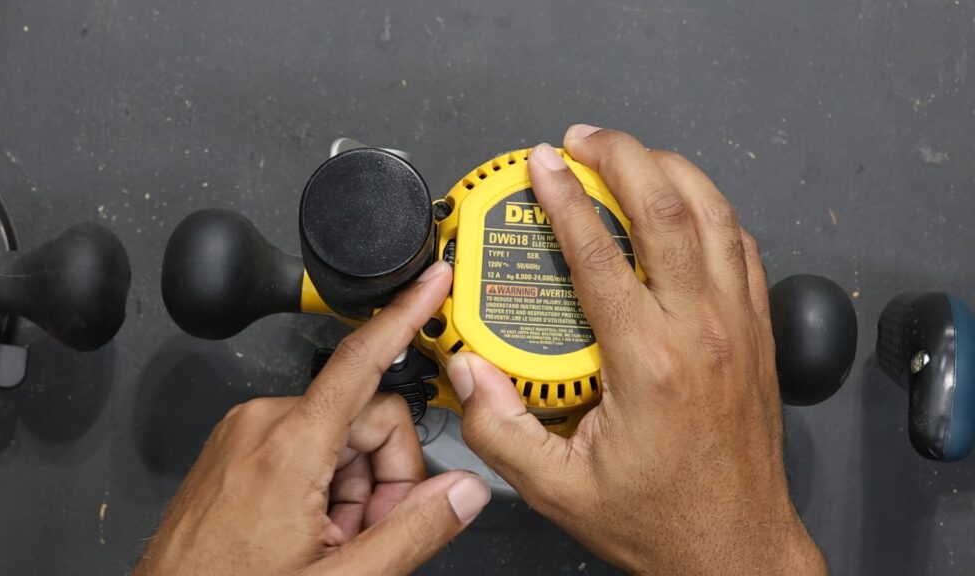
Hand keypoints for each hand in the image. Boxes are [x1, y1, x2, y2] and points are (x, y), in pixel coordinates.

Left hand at [134, 261, 489, 575]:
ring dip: (352, 489)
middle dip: (383, 476)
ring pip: (338, 435)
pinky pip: (304, 446)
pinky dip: (323, 486)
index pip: (363, 359)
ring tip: (329, 542)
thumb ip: (413, 531)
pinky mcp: (235, 450)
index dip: (406, 315)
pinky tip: (310, 532)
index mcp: (289, 447)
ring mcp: (244, 437)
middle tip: (367, 532)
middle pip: (366, 416)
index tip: (431, 283)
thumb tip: (464, 492)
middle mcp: (263, 426)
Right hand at [446, 127, 826, 574]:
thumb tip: (469, 373)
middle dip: (622, 154)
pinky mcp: (756, 332)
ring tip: (629, 154)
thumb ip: (501, 429)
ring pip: (715, 213)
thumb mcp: (558, 487)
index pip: (599, 251)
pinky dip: (709, 208)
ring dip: (669, 170)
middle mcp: (701, 330)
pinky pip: (740, 243)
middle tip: (583, 140)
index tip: (542, 166)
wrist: (735, 546)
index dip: (564, 196)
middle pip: (668, 206)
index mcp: (649, 361)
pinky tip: (683, 204)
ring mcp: (738, 325)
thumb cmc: (662, 519)